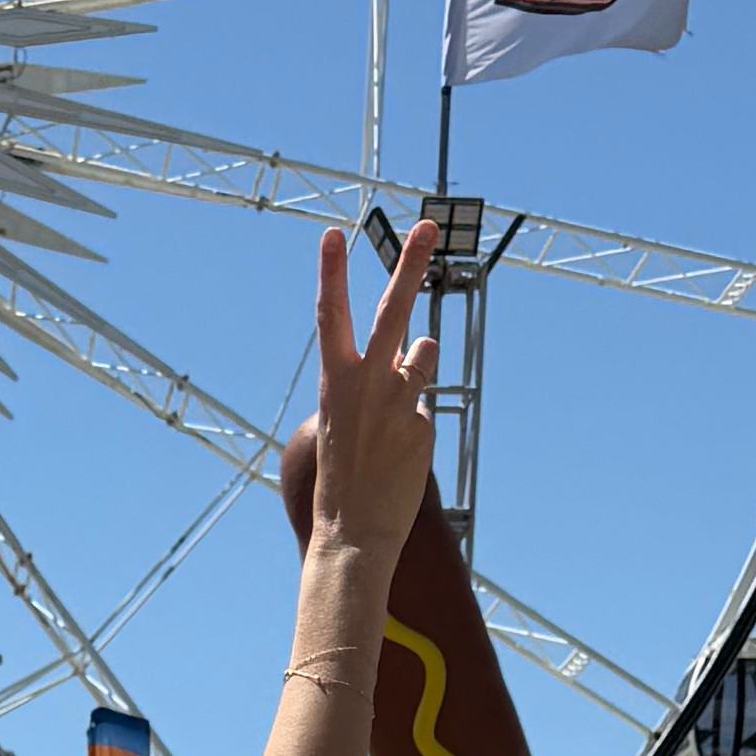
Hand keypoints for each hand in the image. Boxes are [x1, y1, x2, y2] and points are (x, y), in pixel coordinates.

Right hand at [294, 223, 441, 568]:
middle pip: (392, 310)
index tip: (333, 234)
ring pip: (421, 356)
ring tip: (389, 414)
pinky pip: (421, 411)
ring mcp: (398, 402)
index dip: (330, 273)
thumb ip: (376, 376)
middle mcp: (367, 383)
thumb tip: (413, 345)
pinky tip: (396, 459)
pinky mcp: (422, 424)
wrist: (353, 531)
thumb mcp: (346, 418)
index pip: (328, 315)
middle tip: (427, 225)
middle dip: (409, 263)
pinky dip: (411, 428)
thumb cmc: (341, 477)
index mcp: (333, 381)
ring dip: (413, 366)